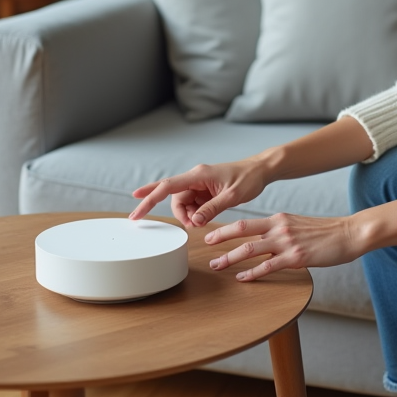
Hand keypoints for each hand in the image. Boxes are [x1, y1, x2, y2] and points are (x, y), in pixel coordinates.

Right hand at [129, 159, 268, 227]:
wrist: (260, 171)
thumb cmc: (248, 179)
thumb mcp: (232, 196)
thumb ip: (212, 209)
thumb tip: (195, 221)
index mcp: (198, 175)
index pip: (167, 187)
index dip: (149, 198)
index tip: (136, 211)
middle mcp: (195, 177)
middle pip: (174, 198)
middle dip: (180, 214)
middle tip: (194, 226)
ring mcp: (199, 184)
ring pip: (183, 203)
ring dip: (189, 215)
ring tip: (203, 221)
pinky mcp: (204, 190)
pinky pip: (193, 204)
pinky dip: (196, 214)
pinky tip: (205, 217)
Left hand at [204, 213, 364, 281]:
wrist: (348, 233)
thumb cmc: (325, 232)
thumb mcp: (298, 224)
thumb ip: (280, 230)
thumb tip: (265, 239)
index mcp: (279, 219)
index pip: (246, 222)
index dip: (226, 229)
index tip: (212, 235)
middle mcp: (279, 228)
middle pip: (242, 231)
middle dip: (221, 239)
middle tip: (206, 246)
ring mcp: (287, 242)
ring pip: (251, 249)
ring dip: (231, 258)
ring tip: (218, 266)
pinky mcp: (296, 258)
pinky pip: (269, 266)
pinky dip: (253, 272)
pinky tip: (242, 277)